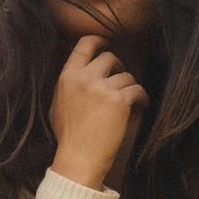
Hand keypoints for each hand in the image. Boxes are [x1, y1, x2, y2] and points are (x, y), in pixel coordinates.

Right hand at [50, 35, 148, 189]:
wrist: (79, 158)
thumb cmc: (69, 137)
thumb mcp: (57, 106)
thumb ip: (67, 86)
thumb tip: (76, 75)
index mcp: (68, 77)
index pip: (84, 45)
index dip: (98, 40)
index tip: (106, 43)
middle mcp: (85, 78)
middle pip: (109, 57)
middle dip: (118, 67)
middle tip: (119, 81)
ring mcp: (102, 88)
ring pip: (126, 75)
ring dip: (129, 87)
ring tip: (129, 101)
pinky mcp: (119, 101)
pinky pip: (137, 89)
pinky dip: (142, 97)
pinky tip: (141, 105)